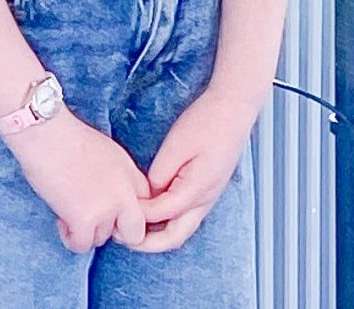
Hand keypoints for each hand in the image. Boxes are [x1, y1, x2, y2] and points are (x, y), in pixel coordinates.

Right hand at [8, 110, 151, 252]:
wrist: (46, 134)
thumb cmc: (66, 137)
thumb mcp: (105, 153)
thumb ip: (117, 178)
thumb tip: (114, 202)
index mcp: (129, 171)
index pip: (146, 205)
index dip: (127, 213)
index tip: (111, 212)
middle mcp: (124, 191)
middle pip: (135, 232)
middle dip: (117, 233)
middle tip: (96, 221)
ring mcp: (107, 207)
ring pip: (102, 239)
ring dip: (86, 230)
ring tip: (69, 207)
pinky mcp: (85, 219)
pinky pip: (82, 245)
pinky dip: (70, 237)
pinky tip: (61, 218)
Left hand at [139, 82, 261, 252]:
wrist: (233, 109)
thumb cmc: (208, 122)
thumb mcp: (176, 145)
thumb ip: (159, 174)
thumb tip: (146, 194)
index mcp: (197, 190)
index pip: (161, 215)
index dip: (138, 216)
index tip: (119, 210)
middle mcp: (205, 201)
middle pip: (174, 237)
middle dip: (148, 243)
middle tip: (125, 236)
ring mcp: (207, 198)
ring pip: (180, 229)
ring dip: (157, 234)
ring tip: (134, 226)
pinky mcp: (206, 190)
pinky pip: (185, 216)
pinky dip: (167, 220)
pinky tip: (151, 210)